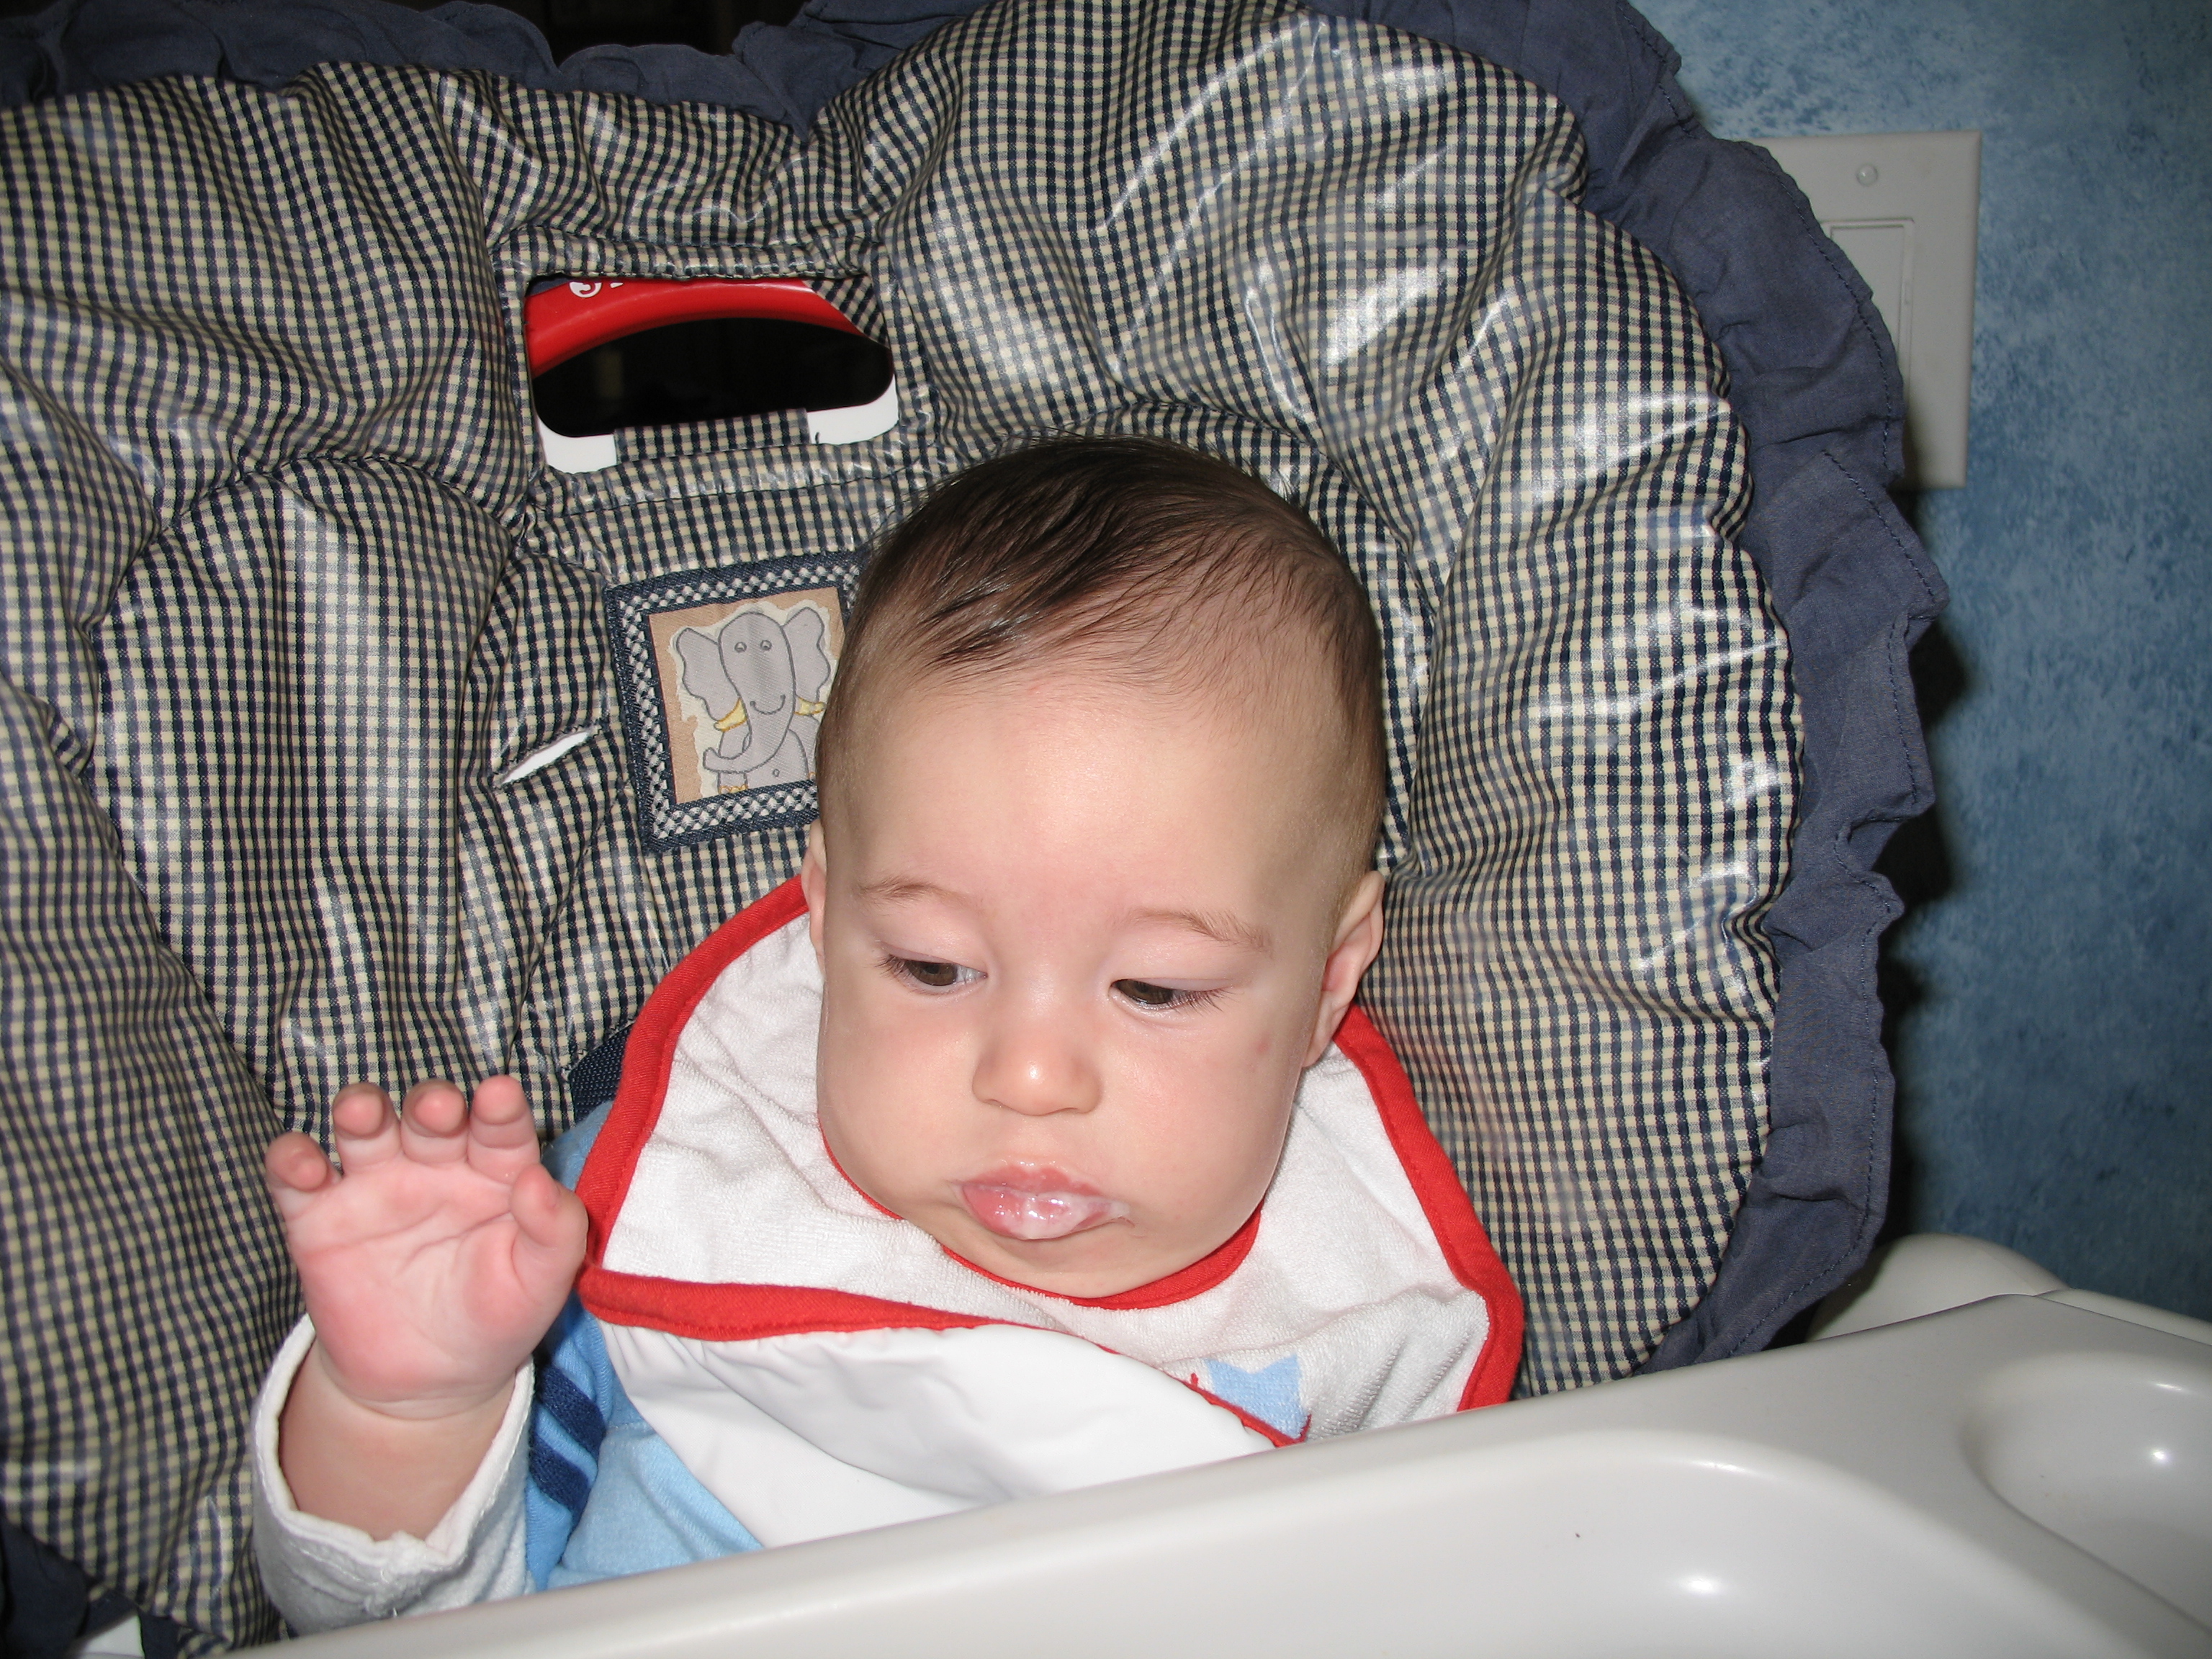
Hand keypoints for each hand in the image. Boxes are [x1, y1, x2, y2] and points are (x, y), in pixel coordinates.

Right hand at [265, 1076, 586, 1422]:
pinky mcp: (319, 1216)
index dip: (500, 1110)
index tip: (500, 1095)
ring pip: (363, 1128)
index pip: (500, 1129)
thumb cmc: (495, 1317)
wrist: (425, 1381)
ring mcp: (374, 1185)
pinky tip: (301, 1163)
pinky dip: (291, 1160)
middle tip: (436, 1109)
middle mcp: (434, 1165)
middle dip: (431, 1104)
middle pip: (430, 1116)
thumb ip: (554, 1232)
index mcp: (494, 1172)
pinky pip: (297, 1177)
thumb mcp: (539, 1284)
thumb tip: (539, 1180)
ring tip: (362, 1114)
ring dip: (360, 1111)